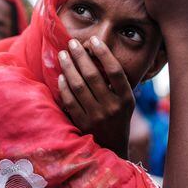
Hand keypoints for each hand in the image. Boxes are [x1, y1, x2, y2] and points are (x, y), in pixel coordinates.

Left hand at [57, 37, 134, 158]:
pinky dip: (64, 86)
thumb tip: (97, 53)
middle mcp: (113, 107)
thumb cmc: (118, 117)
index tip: (93, 40)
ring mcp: (97, 117)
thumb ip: (116, 83)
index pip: (115, 71)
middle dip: (80, 56)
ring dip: (69, 68)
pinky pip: (70, 101)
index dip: (104, 53)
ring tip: (63, 55)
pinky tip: (61, 75)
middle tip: (72, 43)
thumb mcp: (126, 101)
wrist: (113, 147)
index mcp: (126, 99)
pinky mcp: (83, 124)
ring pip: (79, 87)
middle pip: (93, 76)